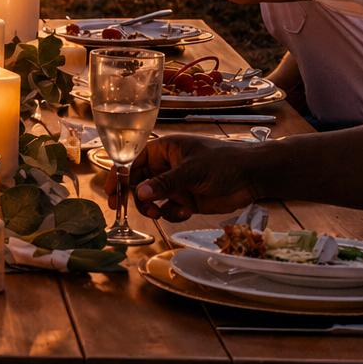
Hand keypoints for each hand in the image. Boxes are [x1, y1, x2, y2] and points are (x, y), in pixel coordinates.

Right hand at [105, 135, 260, 221]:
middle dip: (132, 195)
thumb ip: (165, 184)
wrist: (252, 176)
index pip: (133, 160)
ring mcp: (176, 184)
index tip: (110, 191)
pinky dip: (172, 214)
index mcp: (164, 150)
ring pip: (151, 198)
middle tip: (123, 209)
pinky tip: (186, 212)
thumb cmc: (223, 162)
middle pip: (138, 182)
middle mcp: (166, 166)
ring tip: (157, 212)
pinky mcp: (186, 200)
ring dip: (151, 207)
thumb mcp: (191, 171)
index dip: (119, 175)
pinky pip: (168, 209)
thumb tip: (140, 193)